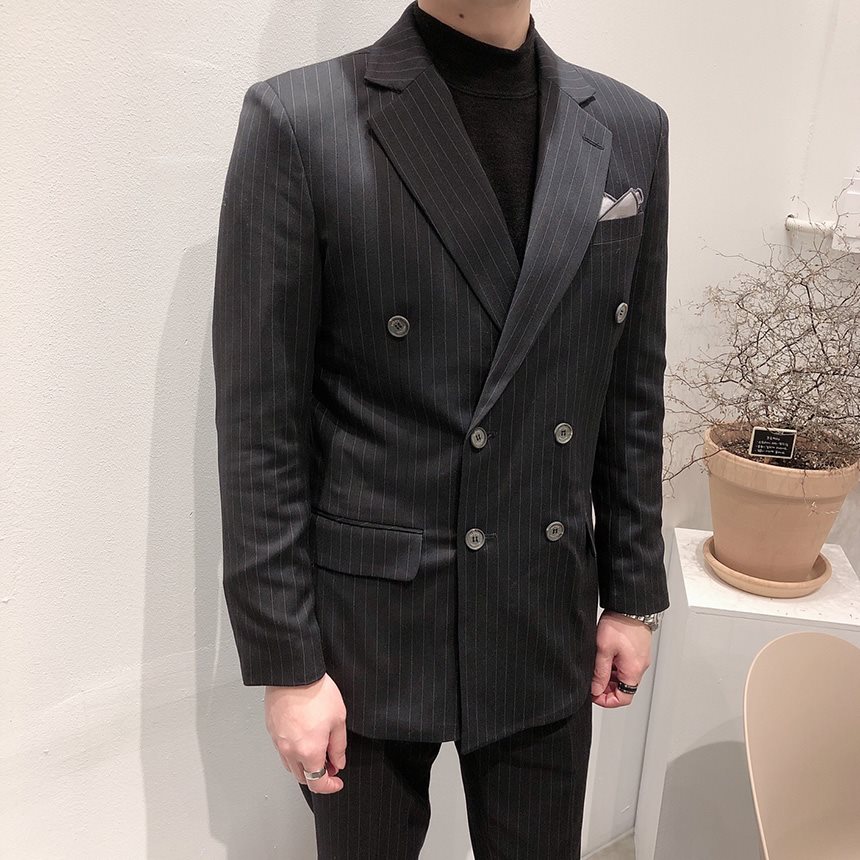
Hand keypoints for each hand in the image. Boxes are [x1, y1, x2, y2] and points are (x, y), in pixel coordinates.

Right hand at [265, 673, 347, 793]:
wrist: (294, 674)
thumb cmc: (316, 692)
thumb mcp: (338, 719)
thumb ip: (339, 746)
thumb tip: (338, 762)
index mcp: (309, 752)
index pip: (318, 783)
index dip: (330, 786)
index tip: (337, 781)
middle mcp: (290, 751)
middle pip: (303, 778)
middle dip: (318, 776)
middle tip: (330, 764)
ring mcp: (278, 742)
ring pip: (290, 765)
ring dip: (304, 765)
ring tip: (317, 749)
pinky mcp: (272, 731)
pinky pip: (282, 750)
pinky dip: (293, 752)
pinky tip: (303, 738)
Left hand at [590, 610, 652, 707]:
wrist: (631, 606)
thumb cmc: (620, 624)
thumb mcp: (603, 650)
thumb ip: (599, 673)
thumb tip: (596, 690)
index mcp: (633, 671)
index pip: (623, 699)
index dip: (606, 700)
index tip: (593, 694)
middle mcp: (639, 667)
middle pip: (624, 689)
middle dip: (606, 689)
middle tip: (592, 682)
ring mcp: (639, 659)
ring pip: (624, 677)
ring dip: (610, 677)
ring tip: (596, 666)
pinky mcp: (637, 650)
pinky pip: (626, 666)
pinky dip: (615, 666)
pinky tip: (604, 657)